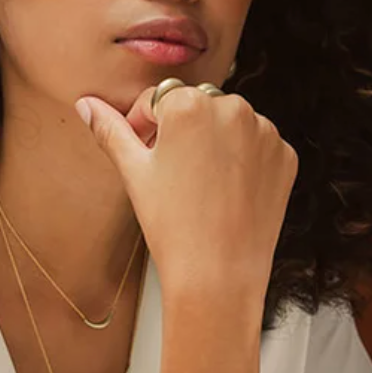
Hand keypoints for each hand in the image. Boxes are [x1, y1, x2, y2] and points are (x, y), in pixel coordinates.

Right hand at [74, 81, 297, 294]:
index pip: (159, 99)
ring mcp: (264, 131)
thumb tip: (87, 105)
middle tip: (172, 173)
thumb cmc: (172, 224)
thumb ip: (111, 130)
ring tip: (201, 185)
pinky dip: (244, 160)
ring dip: (215, 141)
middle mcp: (232, 107)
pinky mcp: (284, 155)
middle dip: (182, 130)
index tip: (144, 152)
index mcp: (189, 104)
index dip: (145, 126)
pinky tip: (227, 191)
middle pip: (197, 106)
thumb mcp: (134, 172)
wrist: (217, 274)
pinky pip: (258, 145)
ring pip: (230, 123)